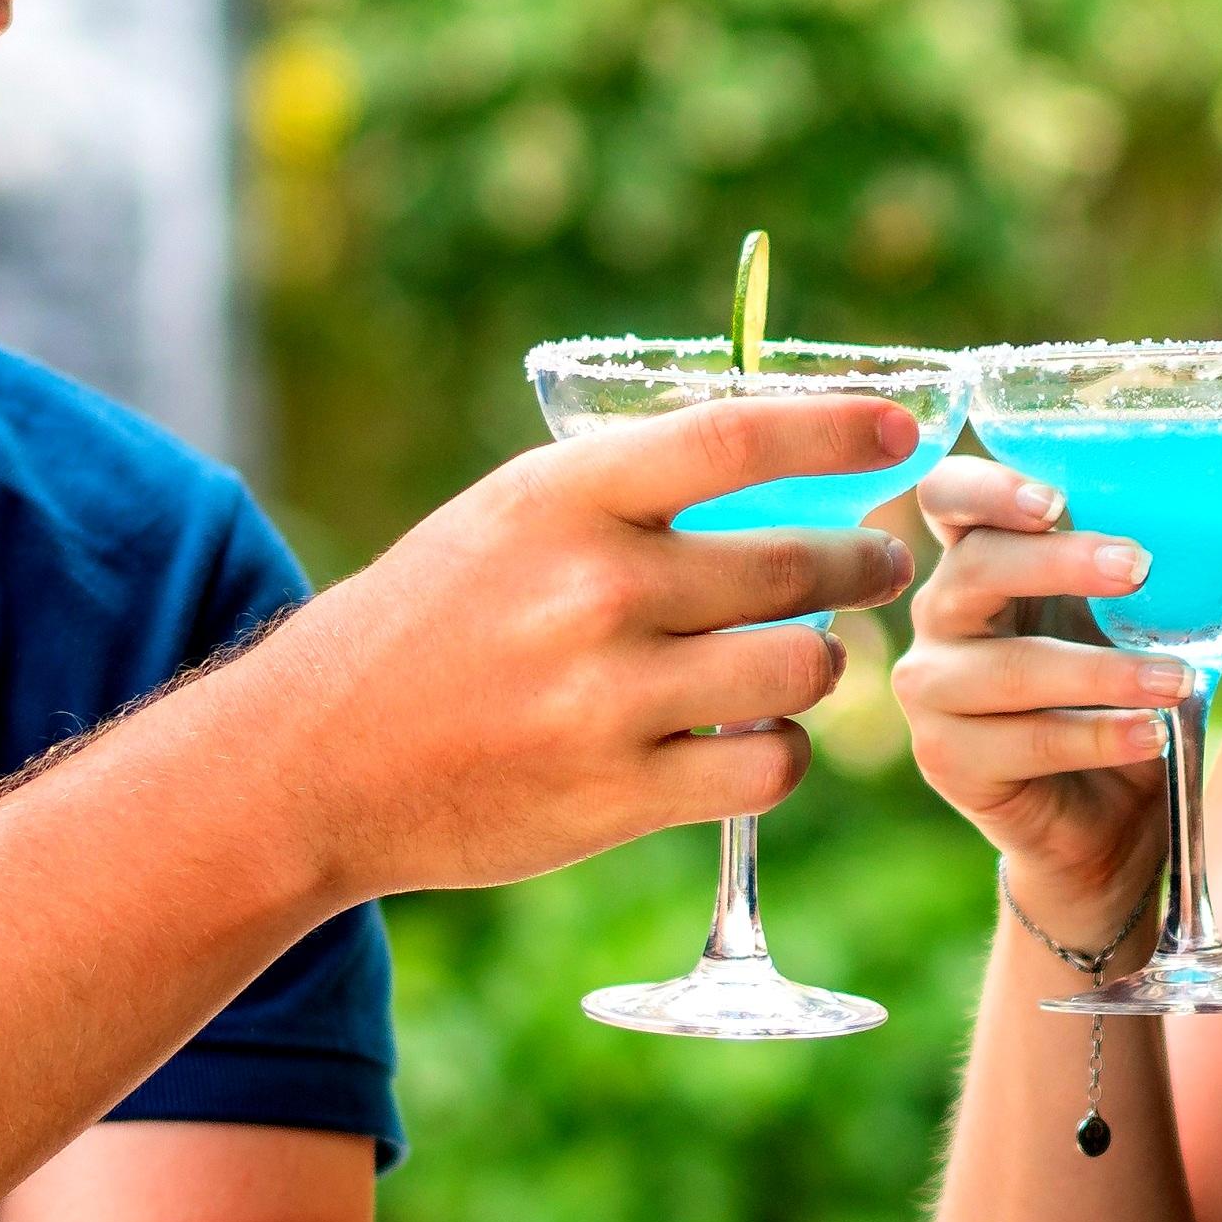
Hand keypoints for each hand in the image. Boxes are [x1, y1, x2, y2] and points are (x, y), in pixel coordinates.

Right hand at [245, 398, 919, 900]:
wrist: (319, 761)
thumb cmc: (430, 625)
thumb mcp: (508, 518)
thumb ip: (627, 490)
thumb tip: (778, 452)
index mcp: (566, 497)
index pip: (739, 437)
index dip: (838, 427)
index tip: (903, 429)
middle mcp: (596, 589)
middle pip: (796, 564)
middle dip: (862, 563)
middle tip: (878, 564)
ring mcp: (610, 697)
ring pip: (798, 669)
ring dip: (819, 665)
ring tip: (800, 660)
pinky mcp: (618, 794)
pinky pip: (768, 767)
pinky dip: (780, 753)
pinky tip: (753, 740)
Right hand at [894, 464, 1221, 948]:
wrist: (1104, 828)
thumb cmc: (1123, 700)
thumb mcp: (1169, 628)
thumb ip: (1216, 571)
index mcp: (988, 557)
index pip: (952, 496)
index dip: (990, 488)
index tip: (1055, 497)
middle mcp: (945, 615)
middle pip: (975, 568)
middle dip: (1059, 563)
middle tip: (1140, 567)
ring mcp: (934, 691)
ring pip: (1009, 668)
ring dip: (1101, 672)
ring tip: (1179, 680)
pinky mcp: (949, 760)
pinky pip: (1026, 743)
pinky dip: (1098, 738)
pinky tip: (1154, 737)